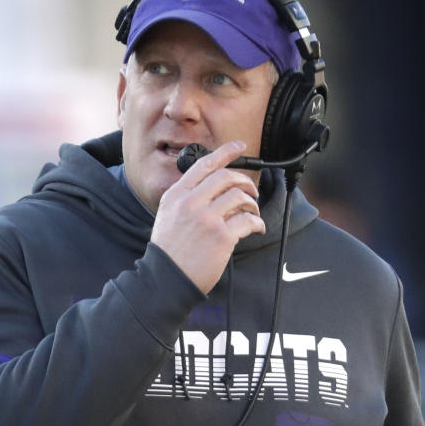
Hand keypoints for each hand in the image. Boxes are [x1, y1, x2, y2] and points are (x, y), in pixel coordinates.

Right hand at [150, 140, 265, 292]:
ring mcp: (207, 218)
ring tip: (252, 213)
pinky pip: (248, 220)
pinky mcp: (221, 236)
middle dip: (245, 181)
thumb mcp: (167, 215)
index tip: (239, 146)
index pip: (204, 165)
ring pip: (240, 197)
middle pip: (226, 177)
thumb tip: (216, 188)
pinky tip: (256, 228)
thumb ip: (187, 199)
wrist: (166, 279)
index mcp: (176, 195)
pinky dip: (257, 223)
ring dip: (252, 204)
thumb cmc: (169, 251)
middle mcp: (190, 203)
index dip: (225, 152)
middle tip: (252, 192)